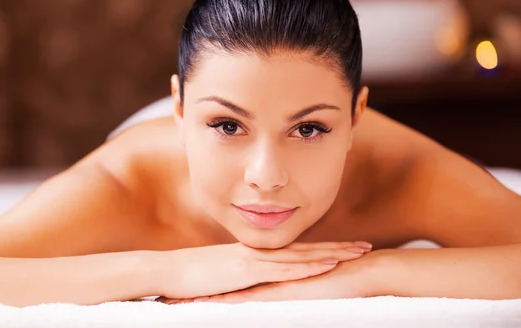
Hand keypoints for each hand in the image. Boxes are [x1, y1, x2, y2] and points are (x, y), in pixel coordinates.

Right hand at [156, 241, 371, 299]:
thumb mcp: (223, 278)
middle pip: (306, 250)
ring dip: (330, 254)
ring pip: (300, 256)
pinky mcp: (248, 272)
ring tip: (356, 253)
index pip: (295, 251)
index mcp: (256, 256)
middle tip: (365, 246)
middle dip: (337, 248)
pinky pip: (283, 269)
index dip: (321, 249)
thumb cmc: (192, 277)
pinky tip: (326, 266)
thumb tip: (254, 286)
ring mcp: (255, 260)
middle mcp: (260, 253)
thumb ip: (242, 280)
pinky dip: (306, 267)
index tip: (345, 249)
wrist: (169, 272)